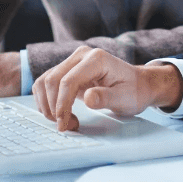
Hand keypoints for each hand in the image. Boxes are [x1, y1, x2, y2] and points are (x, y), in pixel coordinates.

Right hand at [32, 46, 182, 131]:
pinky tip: (62, 113)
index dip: (62, 104)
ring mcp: (73, 61)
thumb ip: (106, 98)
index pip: (68, 80)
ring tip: (66, 121)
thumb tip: (88, 98)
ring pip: (45, 82)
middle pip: (52, 80)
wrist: (137, 85)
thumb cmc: (133, 91)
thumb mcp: (125, 98)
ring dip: (48, 105)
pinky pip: (47, 84)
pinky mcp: (67, 71)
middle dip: (54, 107)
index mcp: (97, 58)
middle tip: (67, 126)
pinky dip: (48, 101)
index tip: (63, 124)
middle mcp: (82, 55)